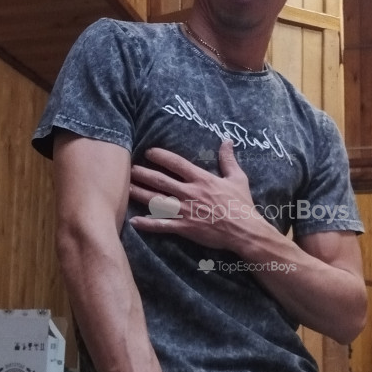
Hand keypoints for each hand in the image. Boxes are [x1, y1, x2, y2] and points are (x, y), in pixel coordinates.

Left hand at [129, 140, 262, 251]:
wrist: (245, 231)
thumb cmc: (242, 205)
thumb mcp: (238, 178)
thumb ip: (228, 160)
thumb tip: (227, 141)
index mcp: (202, 179)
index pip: (177, 163)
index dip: (161, 156)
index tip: (149, 152)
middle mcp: (190, 193)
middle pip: (161, 180)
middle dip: (143, 174)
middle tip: (129, 170)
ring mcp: (186, 211)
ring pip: (157, 201)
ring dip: (140, 194)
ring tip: (126, 188)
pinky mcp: (185, 228)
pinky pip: (162, 225)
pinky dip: (148, 224)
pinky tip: (134, 221)